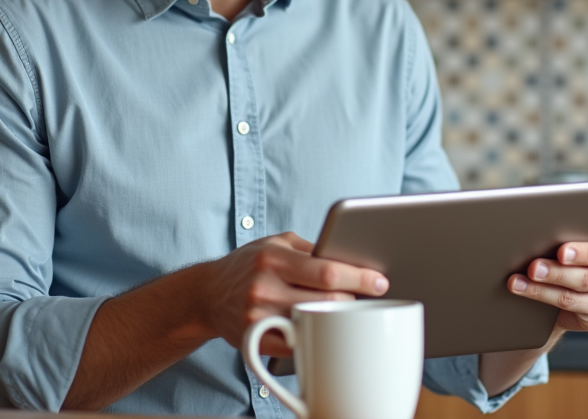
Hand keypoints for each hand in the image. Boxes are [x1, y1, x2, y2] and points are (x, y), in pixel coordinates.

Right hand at [197, 231, 388, 356]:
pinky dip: (315, 337)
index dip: (359, 277)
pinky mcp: (256, 341)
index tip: (380, 282)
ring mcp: (259, 317)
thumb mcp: (276, 243)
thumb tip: (350, 256)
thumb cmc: (249, 264)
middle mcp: (264, 286)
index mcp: (273, 258)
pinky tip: (321, 329)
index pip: (326, 270)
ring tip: (343, 311)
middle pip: (326, 300)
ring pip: (315, 323)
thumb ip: (311, 248)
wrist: (207, 294)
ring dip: (336, 319)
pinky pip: (298, 344)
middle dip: (352, 299)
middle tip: (364, 298)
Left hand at [507, 193, 587, 332]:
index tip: (560, 251)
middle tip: (532, 266)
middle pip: (585, 276)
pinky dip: (541, 298)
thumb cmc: (581, 252)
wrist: (578, 288)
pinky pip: (567, 309)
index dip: (581, 252)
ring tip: (516, 280)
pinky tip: (522, 291)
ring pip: (572, 295)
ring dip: (541, 288)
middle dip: (556, 271)